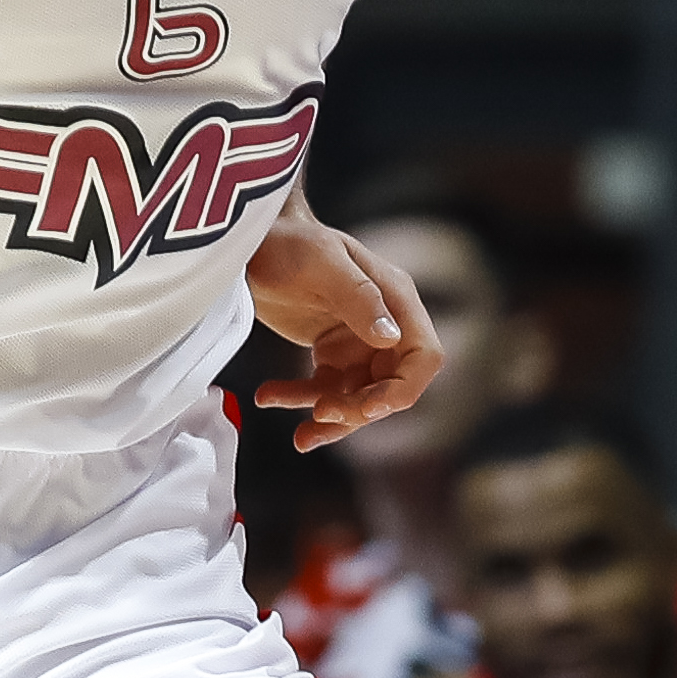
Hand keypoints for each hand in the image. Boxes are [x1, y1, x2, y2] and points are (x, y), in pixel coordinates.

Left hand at [248, 216, 439, 447]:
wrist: (254, 241)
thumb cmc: (289, 241)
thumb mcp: (322, 263)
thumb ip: (358, 298)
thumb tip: (390, 337)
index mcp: (396, 300)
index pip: (422, 357)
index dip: (402, 390)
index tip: (367, 409)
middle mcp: (384, 325)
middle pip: (389, 386)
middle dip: (358, 410)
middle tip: (319, 417)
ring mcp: (358, 342)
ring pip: (356, 397)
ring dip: (328, 419)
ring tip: (300, 436)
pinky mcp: (331, 354)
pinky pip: (324, 390)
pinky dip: (298, 400)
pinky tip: (269, 396)